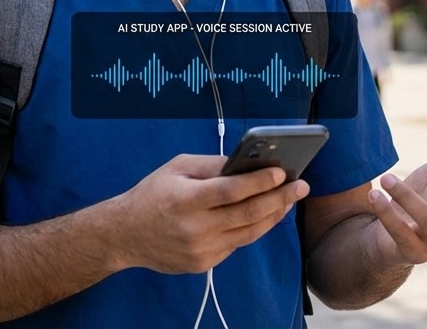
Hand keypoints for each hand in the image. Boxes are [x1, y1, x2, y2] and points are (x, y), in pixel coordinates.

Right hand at [109, 154, 308, 274]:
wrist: (125, 235)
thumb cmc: (152, 194)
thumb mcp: (176, 168)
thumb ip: (211, 165)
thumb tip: (246, 162)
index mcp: (185, 199)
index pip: (231, 190)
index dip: (259, 182)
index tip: (282, 172)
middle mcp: (194, 228)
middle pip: (247, 214)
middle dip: (279, 199)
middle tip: (301, 186)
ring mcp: (200, 250)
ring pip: (248, 233)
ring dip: (273, 216)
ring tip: (289, 201)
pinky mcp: (203, 264)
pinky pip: (236, 244)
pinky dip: (253, 229)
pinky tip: (265, 215)